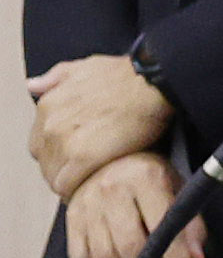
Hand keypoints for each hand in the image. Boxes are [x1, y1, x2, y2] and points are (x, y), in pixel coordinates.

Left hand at [28, 54, 173, 199]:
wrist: (155, 82)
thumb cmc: (128, 75)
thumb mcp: (86, 67)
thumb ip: (56, 78)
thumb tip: (34, 85)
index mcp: (48, 106)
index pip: (39, 144)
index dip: (57, 153)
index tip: (75, 157)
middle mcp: (50, 125)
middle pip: (45, 163)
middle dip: (63, 169)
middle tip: (87, 171)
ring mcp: (64, 143)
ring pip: (54, 177)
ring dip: (71, 182)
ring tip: (92, 182)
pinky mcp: (84, 158)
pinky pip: (68, 186)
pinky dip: (77, 191)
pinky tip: (92, 189)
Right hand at [60, 152, 178, 257]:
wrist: (108, 159)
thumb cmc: (148, 175)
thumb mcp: (177, 186)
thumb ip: (190, 221)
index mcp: (145, 177)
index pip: (162, 225)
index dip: (175, 255)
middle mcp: (112, 190)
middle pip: (129, 244)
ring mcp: (88, 205)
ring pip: (104, 254)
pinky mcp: (72, 219)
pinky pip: (80, 257)